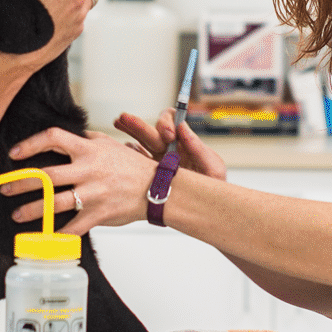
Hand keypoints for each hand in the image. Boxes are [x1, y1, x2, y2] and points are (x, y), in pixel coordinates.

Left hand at [3, 126, 155, 234]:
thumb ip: (86, 138)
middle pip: (46, 176)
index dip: (30, 144)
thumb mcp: (109, 143)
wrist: (156, 189)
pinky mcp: (98, 214)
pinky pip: (73, 227)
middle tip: (5, 188)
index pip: (53, 139)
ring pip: (54, 203)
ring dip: (32, 210)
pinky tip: (45, 237)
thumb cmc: (132, 166)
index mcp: (88, 150)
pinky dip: (57, 235)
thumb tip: (66, 135)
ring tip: (17, 214)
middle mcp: (88, 170)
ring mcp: (93, 194)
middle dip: (21, 183)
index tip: (14, 154)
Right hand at [112, 108, 227, 181]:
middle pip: (151, 132)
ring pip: (139, 143)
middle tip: (125, 118)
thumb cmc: (213, 190)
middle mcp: (169, 151)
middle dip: (138, 124)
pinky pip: (134, 162)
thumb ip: (198, 148)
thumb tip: (182, 126)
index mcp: (184, 144)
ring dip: (128, 131)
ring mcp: (156, 164)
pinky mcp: (148, 178)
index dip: (167, 123)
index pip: (173, 123)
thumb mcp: (212, 168)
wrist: (205, 213)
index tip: (168, 135)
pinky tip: (120, 149)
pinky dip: (127, 154)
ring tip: (118, 122)